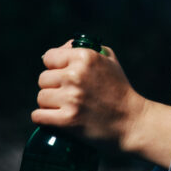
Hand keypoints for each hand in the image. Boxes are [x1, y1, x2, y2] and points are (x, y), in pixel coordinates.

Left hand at [32, 40, 146, 154]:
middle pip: (43, 79)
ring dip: (50, 104)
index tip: (62, 76)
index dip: (54, 67)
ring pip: (41, 98)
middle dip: (53, 87)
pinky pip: (38, 116)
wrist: (132, 121)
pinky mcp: (67, 120)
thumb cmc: (119, 90)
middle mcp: (76, 75)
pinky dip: (44, 119)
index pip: (49, 57)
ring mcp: (71, 98)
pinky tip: (55, 119)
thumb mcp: (109, 59)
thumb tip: (56, 51)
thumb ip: (85, 48)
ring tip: (66, 107)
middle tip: (68, 95)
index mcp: (86, 57)